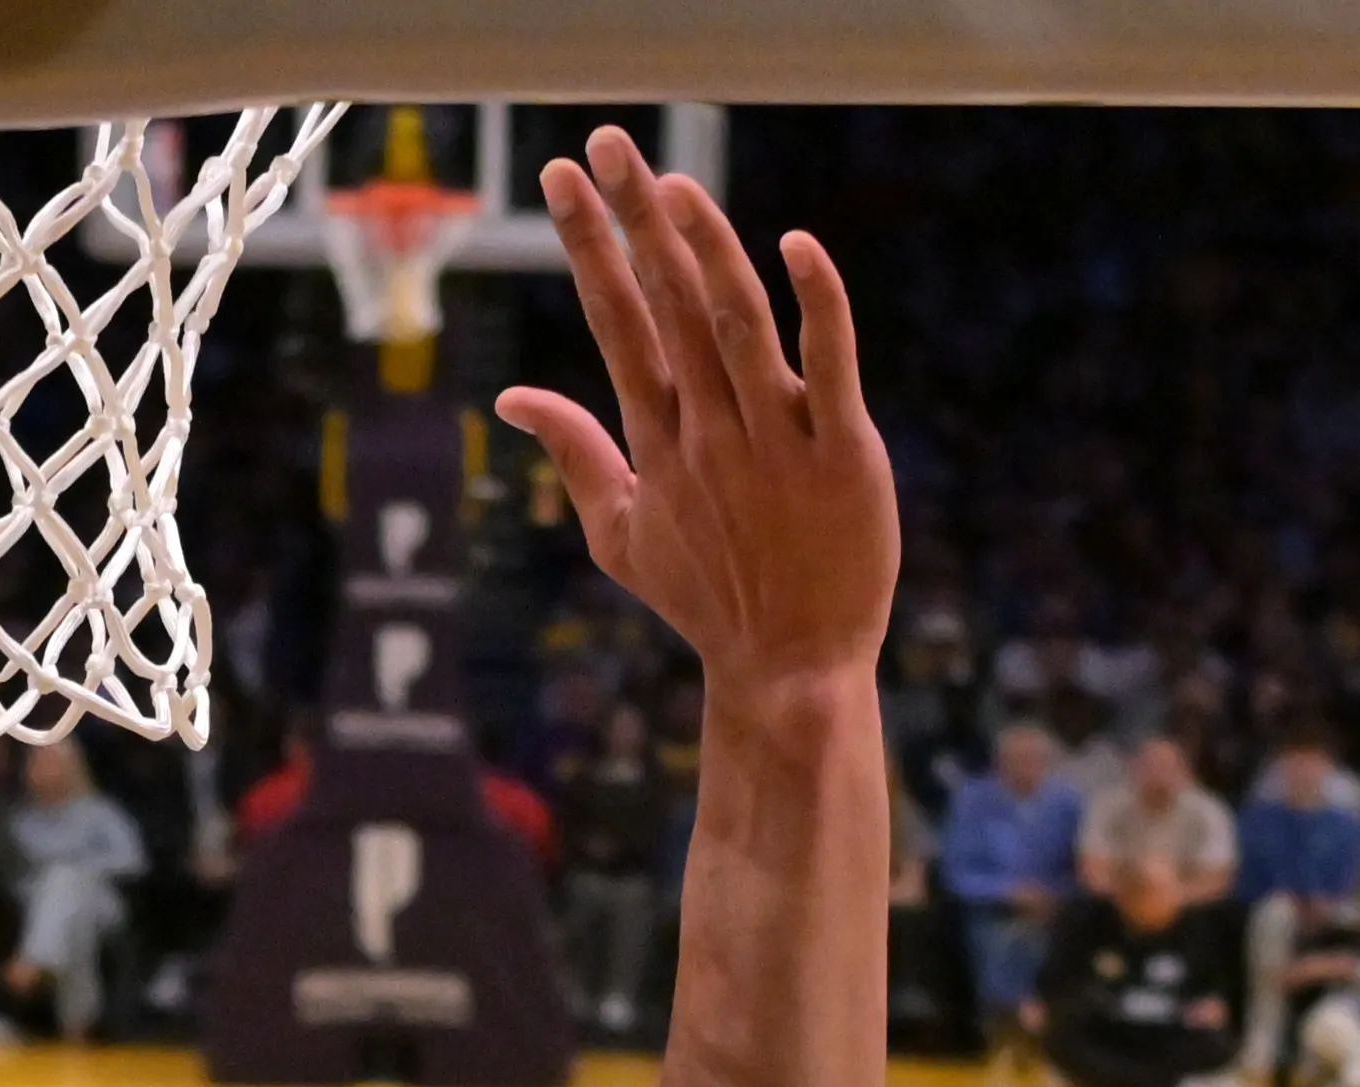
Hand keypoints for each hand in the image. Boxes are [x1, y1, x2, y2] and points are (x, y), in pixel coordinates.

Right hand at [493, 129, 892, 702]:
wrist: (793, 668)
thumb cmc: (709, 600)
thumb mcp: (620, 535)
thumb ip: (574, 454)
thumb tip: (514, 396)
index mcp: (659, 442)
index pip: (616, 324)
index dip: (590, 247)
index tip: (563, 181)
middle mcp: (711, 432)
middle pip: (667, 306)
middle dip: (632, 220)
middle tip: (607, 144)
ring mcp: (778, 440)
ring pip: (736, 322)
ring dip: (704, 246)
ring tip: (671, 181)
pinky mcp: (845, 452)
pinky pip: (829, 363)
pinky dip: (815, 303)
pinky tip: (795, 244)